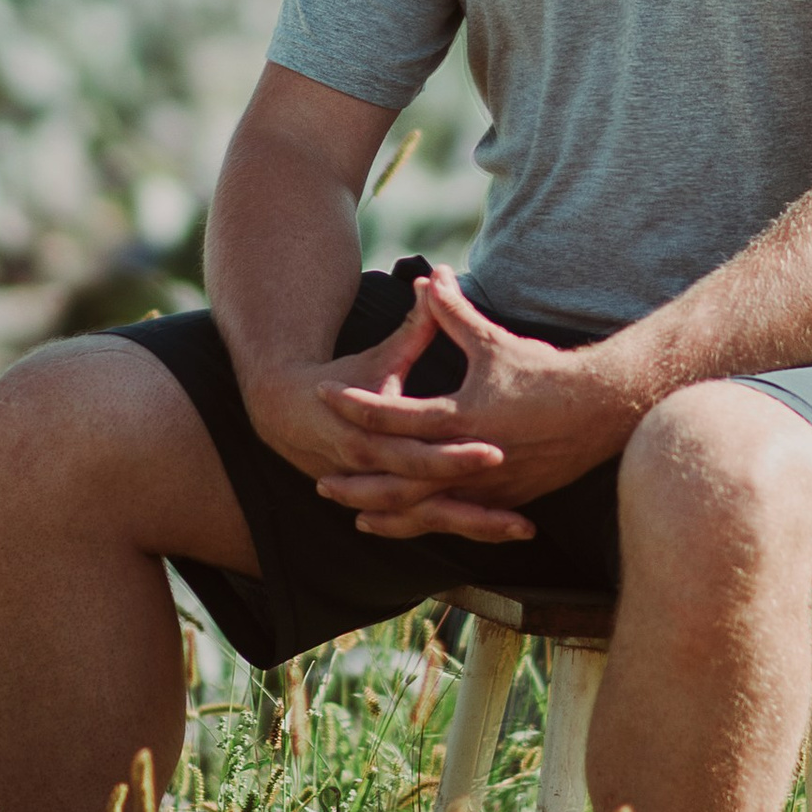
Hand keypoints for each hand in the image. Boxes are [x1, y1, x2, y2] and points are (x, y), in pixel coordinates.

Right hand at [242, 315, 525, 541]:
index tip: (499, 449)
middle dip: (476, 505)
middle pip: (432, 498)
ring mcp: (383, 493)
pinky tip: (506, 531)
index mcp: (370, 441)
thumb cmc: (341, 380)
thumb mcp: (380, 358)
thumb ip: (415, 327)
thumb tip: (437, 279)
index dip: (457, 455)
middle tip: (525, 505)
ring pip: (434, 521)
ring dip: (479, 526)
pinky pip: (431, 525)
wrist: (286, 415)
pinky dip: (466, 528)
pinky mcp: (393, 505)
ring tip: (525, 528)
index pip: (419, 454)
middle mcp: (377, 476)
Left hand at [312, 265, 635, 541]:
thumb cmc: (544, 372)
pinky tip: (407, 525)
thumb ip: (453, 314)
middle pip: (398, 477)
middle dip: (358, 482)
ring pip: (425, 508)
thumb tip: (430, 275)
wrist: (600, 410)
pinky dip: (424, 523)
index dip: (355, 404)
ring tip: (353, 514)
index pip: (394, 414)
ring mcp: (487, 485)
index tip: (323, 396)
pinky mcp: (504, 501)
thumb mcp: (493, 342)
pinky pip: (454, 519)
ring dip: (386, 512)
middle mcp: (468, 457)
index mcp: (461, 416)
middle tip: (321, 484)